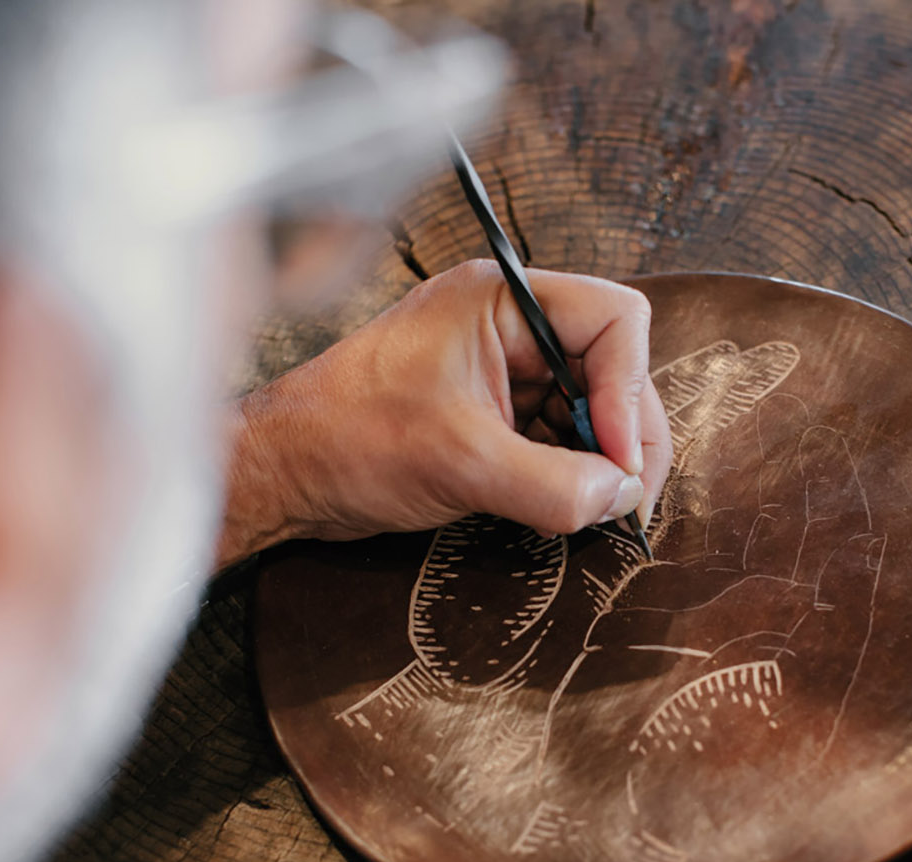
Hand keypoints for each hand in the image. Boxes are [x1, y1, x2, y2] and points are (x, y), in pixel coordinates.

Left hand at [216, 260, 671, 567]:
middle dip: (624, 434)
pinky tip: (567, 506)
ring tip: (595, 510)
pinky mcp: (494, 412)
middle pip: (613, 367)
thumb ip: (555, 484)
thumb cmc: (348, 441)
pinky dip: (573, 473)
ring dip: (602, 460)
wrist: (282, 474)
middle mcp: (509, 326)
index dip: (629, 388)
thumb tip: (623, 498)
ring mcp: (502, 369)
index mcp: (500, 302)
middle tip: (625, 500)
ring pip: (592, 407)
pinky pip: (560, 436)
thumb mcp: (462, 465)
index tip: (618, 460)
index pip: (614, 320)